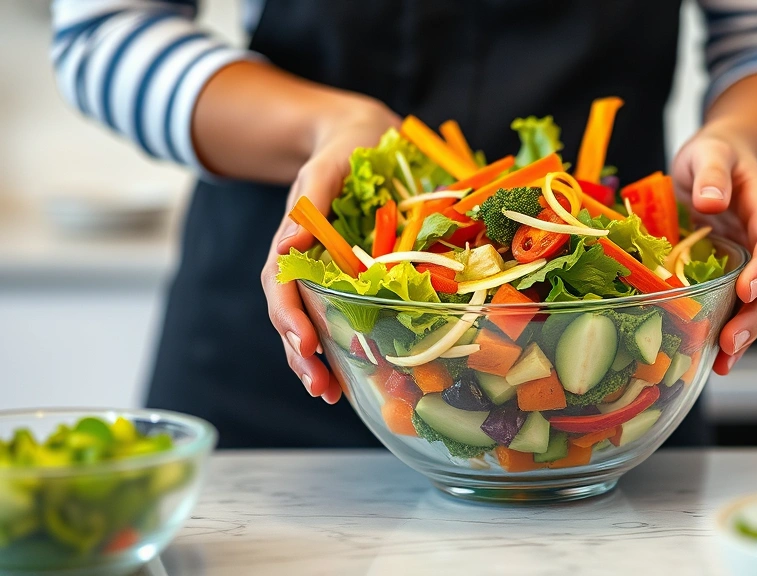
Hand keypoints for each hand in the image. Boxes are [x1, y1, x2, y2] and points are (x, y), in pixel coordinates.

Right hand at [260, 94, 400, 402]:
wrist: (362, 136)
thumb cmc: (350, 145)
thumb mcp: (330, 163)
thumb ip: (310, 198)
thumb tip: (289, 242)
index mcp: (294, 233)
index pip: (279, 283)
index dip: (290, 317)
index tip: (305, 346)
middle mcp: (301, 257)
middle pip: (289, 313)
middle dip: (300, 354)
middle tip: (319, 388)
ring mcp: (320, 269)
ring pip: (308, 321)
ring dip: (314, 360)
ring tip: (328, 395)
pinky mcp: (343, 276)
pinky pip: (333, 315)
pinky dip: (337, 346)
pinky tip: (348, 375)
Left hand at [671, 126, 756, 374]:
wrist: (719, 160)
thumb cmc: (715, 154)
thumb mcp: (710, 151)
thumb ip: (713, 172)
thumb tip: (712, 202)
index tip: (747, 289)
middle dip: (755, 315)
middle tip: (731, 342)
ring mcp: (749, 262)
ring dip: (745, 333)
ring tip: (723, 362)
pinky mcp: (731, 276)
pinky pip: (735, 307)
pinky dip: (728, 332)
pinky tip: (713, 360)